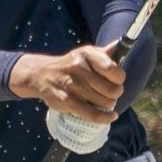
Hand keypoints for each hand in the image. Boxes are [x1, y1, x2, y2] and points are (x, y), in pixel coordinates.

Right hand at [8, 46, 124, 123]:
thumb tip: (119, 44)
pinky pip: (94, 114)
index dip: (119, 78)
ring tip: (101, 101)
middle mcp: (80, 68)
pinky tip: (111, 116)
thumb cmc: (68, 65)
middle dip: (115, 94)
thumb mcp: (83, 54)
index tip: (116, 81)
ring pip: (105, 103)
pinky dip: (106, 118)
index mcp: (86, 54)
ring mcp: (73, 86)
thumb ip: (102, 53)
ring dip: (108, 104)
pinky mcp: (68, 101)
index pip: (113, 70)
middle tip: (109, 93)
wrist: (41, 75)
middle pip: (113, 89)